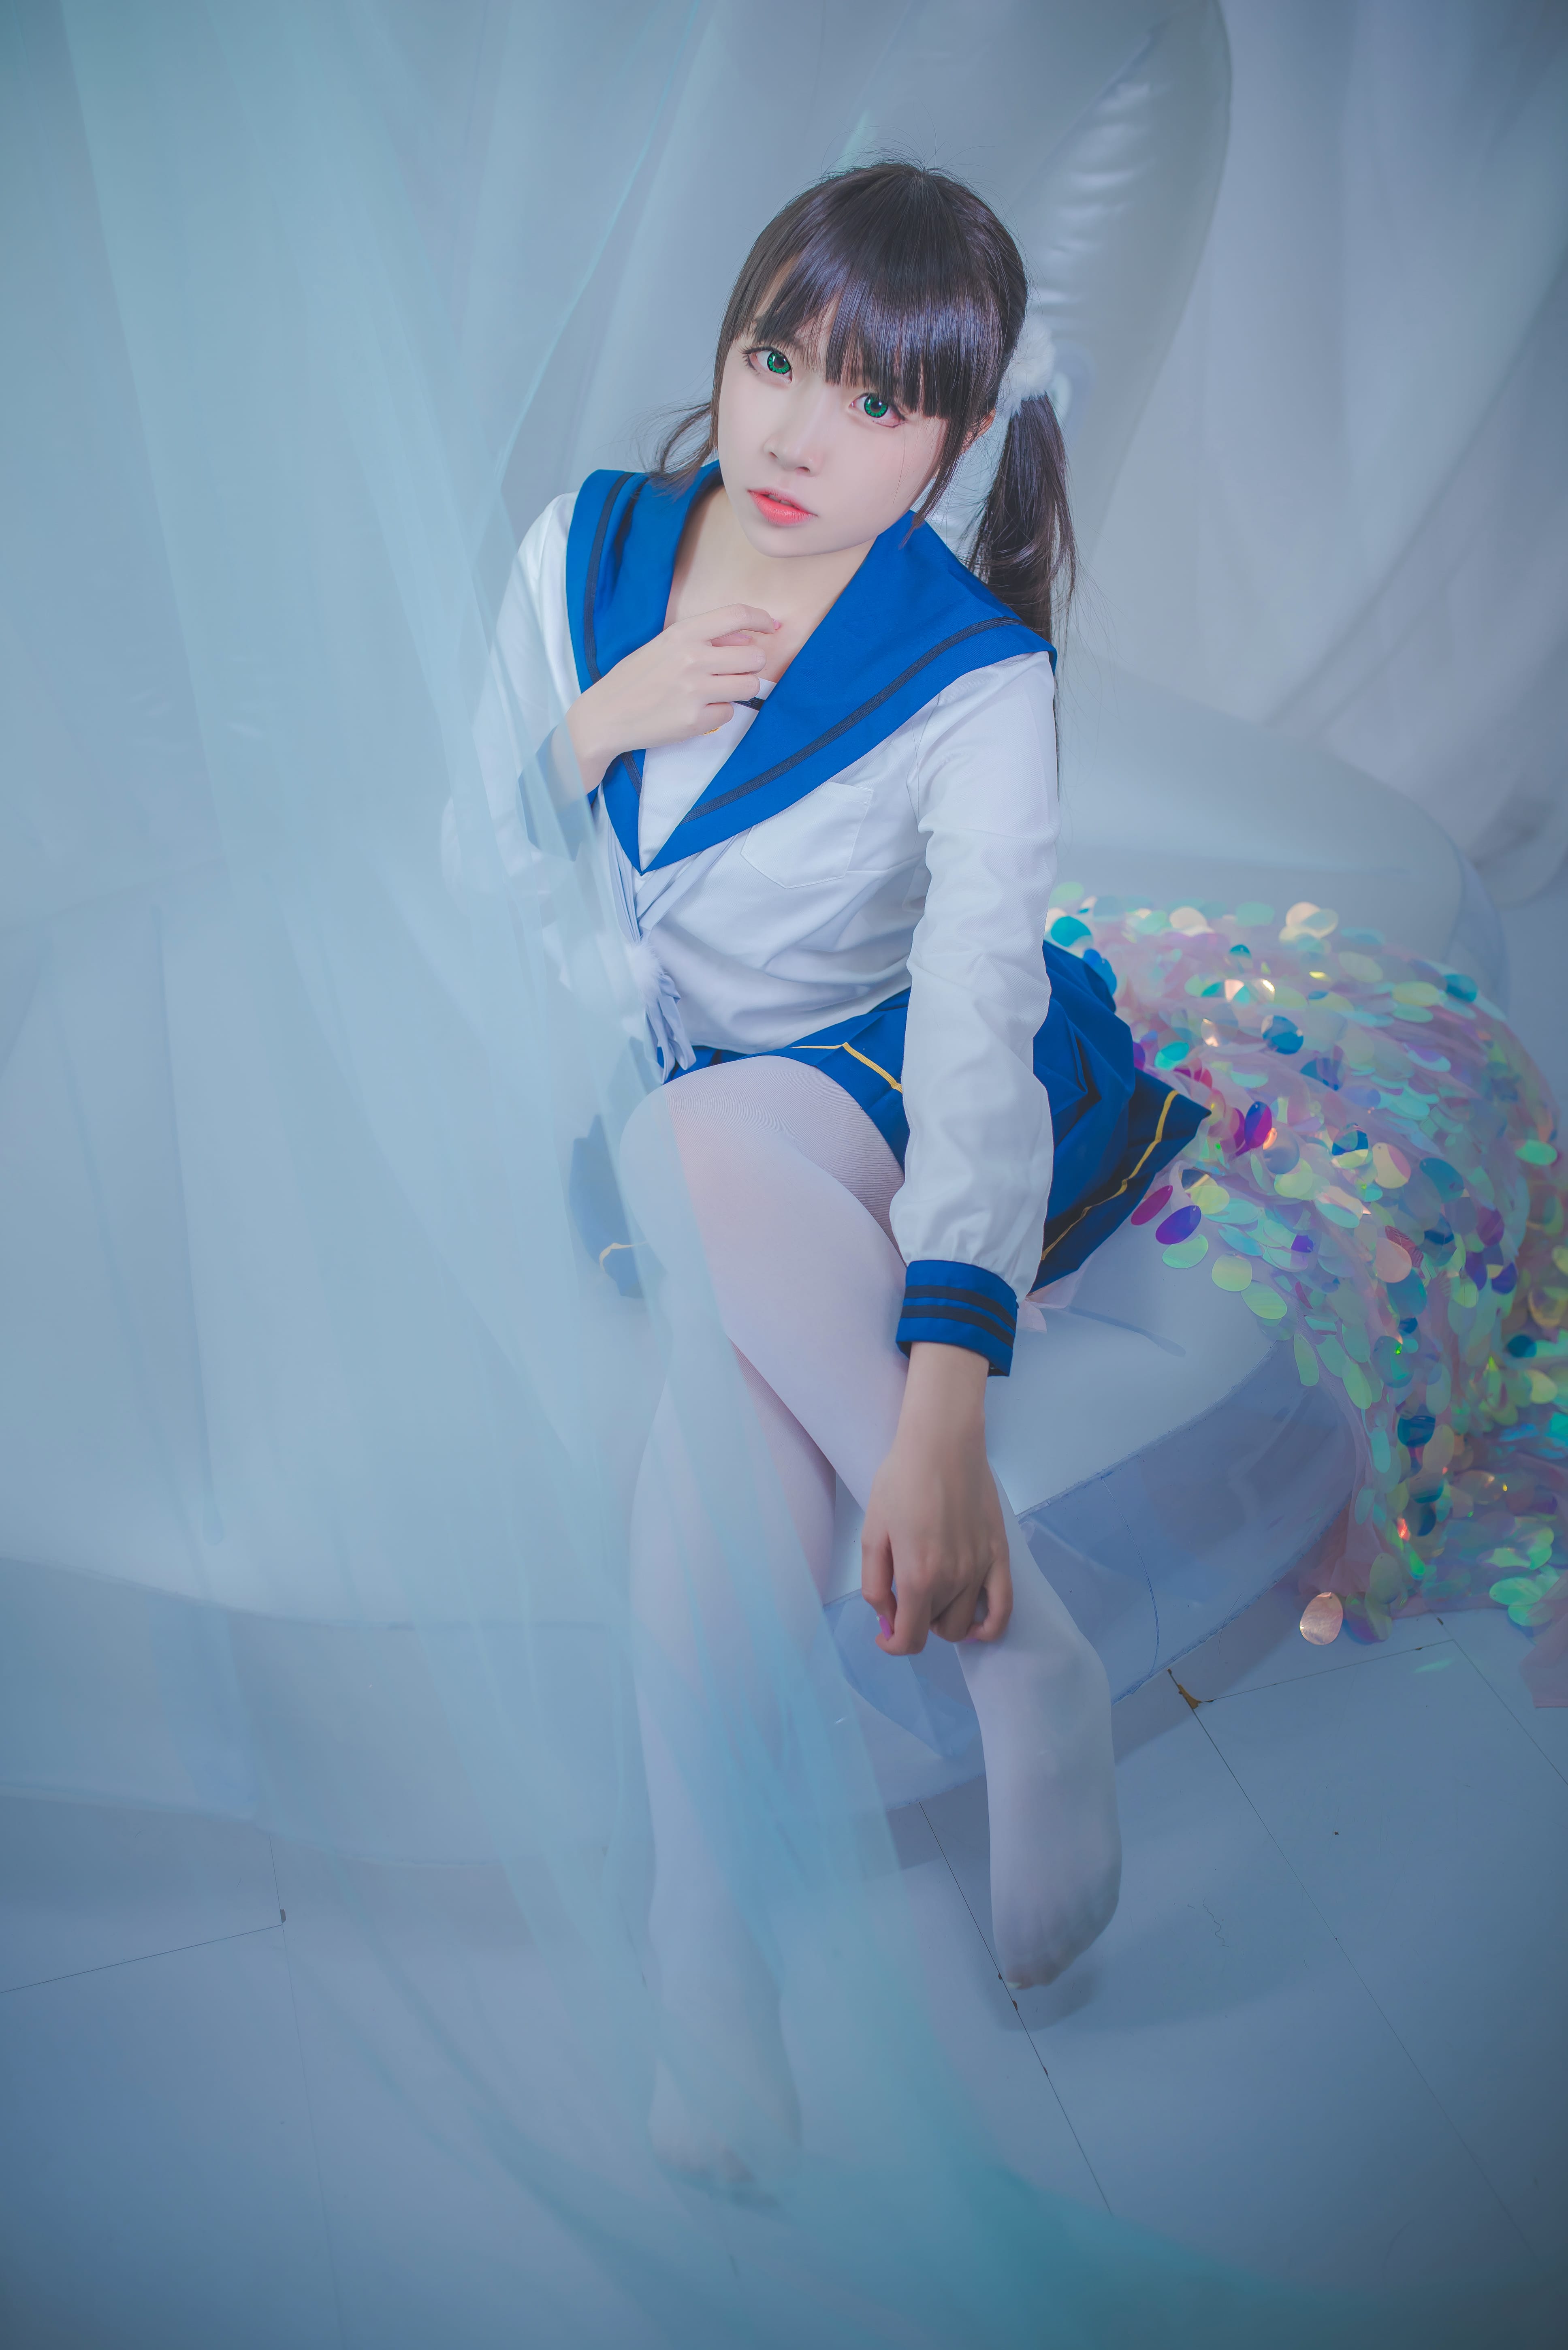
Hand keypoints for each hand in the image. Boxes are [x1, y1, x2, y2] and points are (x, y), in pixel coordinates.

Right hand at [565, 605, 779, 792]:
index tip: (771, 627)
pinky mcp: (696, 720)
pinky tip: (696, 711)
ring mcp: (695, 691)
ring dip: (739, 690)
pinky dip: (718, 713)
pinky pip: (729, 713)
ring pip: (749, 687)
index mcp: (682, 634)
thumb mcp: (664, 646)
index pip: (736, 615)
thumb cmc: (635, 678)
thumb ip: (705, 639)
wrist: (605, 716)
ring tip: (716, 692)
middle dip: (751, 665)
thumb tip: (746, 639)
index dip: (761, 619)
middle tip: (733, 672)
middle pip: (754, 658)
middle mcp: (692, 659)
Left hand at [861, 1343, 1011, 1654]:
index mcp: (918, 1577)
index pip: (910, 1639)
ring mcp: (981, 1570)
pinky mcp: (1000, 1556)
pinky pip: (1002, 1609)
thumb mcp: (872, 1533)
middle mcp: (954, 1581)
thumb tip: (886, 1618)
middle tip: (902, 1596)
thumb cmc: (900, 1481)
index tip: (885, 1633)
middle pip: (934, 1629)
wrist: (943, 1444)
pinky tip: (973, 1623)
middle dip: (914, 1622)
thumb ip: (875, 1583)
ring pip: (963, 1623)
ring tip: (931, 1596)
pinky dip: (988, 1626)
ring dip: (943, 1620)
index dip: (894, 1644)